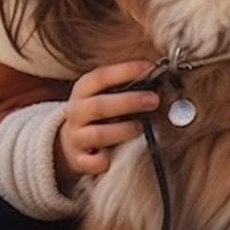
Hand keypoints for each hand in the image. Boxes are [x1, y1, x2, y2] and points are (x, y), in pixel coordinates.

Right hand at [54, 60, 159, 193]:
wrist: (70, 142)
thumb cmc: (98, 113)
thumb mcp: (102, 94)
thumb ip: (124, 86)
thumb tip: (158, 77)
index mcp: (83, 90)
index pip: (101, 76)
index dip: (125, 71)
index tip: (149, 67)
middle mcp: (77, 111)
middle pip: (100, 106)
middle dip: (129, 102)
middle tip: (154, 100)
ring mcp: (76, 136)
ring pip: (99, 134)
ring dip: (123, 130)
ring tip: (141, 128)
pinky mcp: (78, 159)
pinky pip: (90, 162)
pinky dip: (101, 161)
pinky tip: (112, 158)